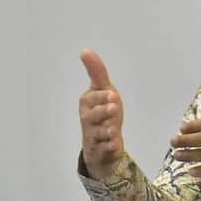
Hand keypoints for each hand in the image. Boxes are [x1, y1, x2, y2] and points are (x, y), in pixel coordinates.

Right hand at [79, 49, 124, 179]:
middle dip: (104, 111)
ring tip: (114, 130)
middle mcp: (88, 119)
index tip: (112, 95)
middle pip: (93, 116)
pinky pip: (104, 149)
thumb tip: (85, 50)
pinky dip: (110, 147)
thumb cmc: (103, 112)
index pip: (92, 98)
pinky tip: (116, 145)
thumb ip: (96, 72)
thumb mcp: (103, 90)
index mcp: (87, 103)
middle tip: (114, 107)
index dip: (102, 97)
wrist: (103, 141)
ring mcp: (94, 136)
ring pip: (98, 133)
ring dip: (107, 130)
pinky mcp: (101, 149)